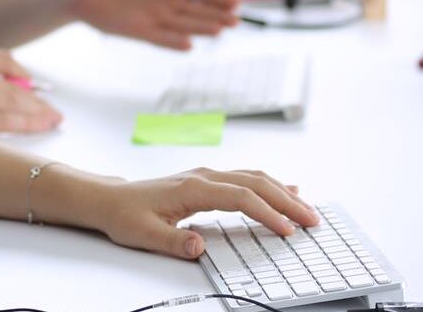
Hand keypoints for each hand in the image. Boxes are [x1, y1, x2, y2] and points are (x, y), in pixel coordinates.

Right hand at [0, 48, 61, 132]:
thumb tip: (9, 88)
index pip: (2, 60)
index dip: (23, 74)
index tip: (34, 86)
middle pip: (10, 85)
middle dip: (36, 99)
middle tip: (52, 109)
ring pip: (11, 104)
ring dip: (36, 113)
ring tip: (51, 118)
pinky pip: (1, 124)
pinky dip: (23, 126)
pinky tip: (36, 127)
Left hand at [70, 0, 239, 49]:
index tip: (236, 1)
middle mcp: (169, 1)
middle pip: (199, 10)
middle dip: (217, 15)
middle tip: (236, 20)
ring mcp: (156, 17)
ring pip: (185, 25)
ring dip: (201, 28)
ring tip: (219, 30)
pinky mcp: (141, 31)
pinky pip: (162, 39)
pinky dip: (174, 43)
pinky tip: (189, 46)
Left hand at [94, 168, 317, 259]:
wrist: (111, 200)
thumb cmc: (126, 215)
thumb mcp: (144, 234)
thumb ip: (173, 242)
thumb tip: (199, 247)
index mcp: (193, 188)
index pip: (241, 198)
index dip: (267, 214)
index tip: (287, 231)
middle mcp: (203, 177)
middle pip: (255, 183)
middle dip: (286, 201)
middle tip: (312, 220)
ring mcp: (206, 176)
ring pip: (253, 177)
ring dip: (282, 192)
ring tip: (306, 209)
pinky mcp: (206, 181)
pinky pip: (244, 178)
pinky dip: (268, 185)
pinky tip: (285, 191)